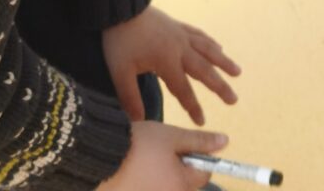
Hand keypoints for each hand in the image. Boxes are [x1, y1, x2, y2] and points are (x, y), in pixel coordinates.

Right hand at [97, 121, 227, 189]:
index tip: (184, 145)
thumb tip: (225, 142)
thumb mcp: (172, 137)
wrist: (98, 157)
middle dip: (179, 168)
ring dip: (162, 176)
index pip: (203, 174)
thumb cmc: (139, 144)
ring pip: (165, 187)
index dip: (198, 157)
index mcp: (180, 185)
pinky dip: (146, 182)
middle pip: (184, 184)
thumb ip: (199, 141)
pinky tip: (134, 171)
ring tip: (146, 160)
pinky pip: (148, 189)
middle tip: (162, 151)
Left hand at [102, 6, 241, 124]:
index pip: (183, 90)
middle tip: (234, 100)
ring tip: (238, 72)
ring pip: (208, 50)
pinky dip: (211, 43)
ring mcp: (181, 35)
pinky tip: (218, 46)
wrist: (122, 7)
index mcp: (167, 61)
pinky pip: (200, 35)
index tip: (202, 122)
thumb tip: (139, 122)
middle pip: (204, 70)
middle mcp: (180, 48)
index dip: (193, 107)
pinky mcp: (178, 25)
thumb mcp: (120, 72)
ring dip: (223, 62)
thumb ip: (131, 97)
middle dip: (220, 87)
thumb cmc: (119, 41)